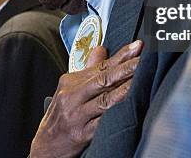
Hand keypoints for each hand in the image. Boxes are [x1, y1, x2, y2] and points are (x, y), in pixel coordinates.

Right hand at [30, 40, 142, 157]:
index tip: (137, 46)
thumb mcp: (70, 89)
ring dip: (125, 88)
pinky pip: (103, 122)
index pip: (100, 65)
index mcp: (71, 82)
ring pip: (106, 99)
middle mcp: (72, 96)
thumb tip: (101, 49)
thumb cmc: (61, 115)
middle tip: (143, 59)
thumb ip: (88, 69)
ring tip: (142, 78)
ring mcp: (77, 115)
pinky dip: (116, 113)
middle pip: (104, 79)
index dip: (121, 55)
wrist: (46, 145)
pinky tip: (129, 107)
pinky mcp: (82, 133)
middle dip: (126, 67)